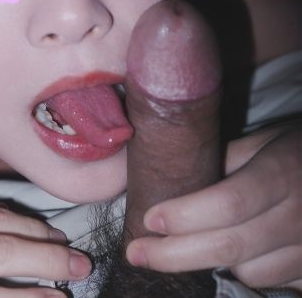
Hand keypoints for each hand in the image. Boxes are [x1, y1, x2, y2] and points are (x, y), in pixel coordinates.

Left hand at [126, 122, 301, 289]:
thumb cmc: (299, 149)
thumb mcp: (267, 139)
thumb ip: (225, 158)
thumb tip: (174, 177)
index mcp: (283, 173)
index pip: (229, 204)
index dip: (186, 216)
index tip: (148, 219)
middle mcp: (299, 217)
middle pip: (230, 247)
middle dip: (175, 254)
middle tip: (135, 252)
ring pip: (247, 272)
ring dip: (213, 259)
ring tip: (196, 236)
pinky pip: (271, 282)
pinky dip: (246, 269)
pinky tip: (235, 249)